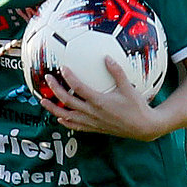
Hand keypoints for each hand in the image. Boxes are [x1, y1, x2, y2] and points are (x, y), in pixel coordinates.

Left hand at [36, 57, 163, 140]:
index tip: (62, 67)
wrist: (143, 127)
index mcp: (100, 101)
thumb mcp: (128, 88)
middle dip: (55, 90)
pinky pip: (76, 126)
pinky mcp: (95, 128)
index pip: (79, 88)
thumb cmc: (137, 107)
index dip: (69, 77)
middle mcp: (93, 112)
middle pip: (67, 101)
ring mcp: (92, 122)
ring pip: (67, 115)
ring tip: (43, 101)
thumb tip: (107, 58)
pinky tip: (60, 117)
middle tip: (48, 79)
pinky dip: (66, 122)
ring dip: (53, 108)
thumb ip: (117, 72)